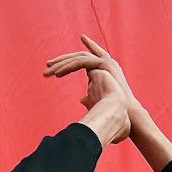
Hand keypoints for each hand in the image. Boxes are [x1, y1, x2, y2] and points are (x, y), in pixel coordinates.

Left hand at [46, 34, 171, 171]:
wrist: (124, 114)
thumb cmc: (114, 112)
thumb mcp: (97, 102)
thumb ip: (89, 98)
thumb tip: (80, 100)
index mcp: (102, 71)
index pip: (85, 61)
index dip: (71, 59)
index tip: (58, 61)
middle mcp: (104, 64)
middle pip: (79, 57)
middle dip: (62, 60)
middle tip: (47, 65)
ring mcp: (104, 63)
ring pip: (78, 58)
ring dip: (62, 63)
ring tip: (48, 69)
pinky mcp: (102, 65)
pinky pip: (81, 63)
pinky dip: (68, 67)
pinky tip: (57, 74)